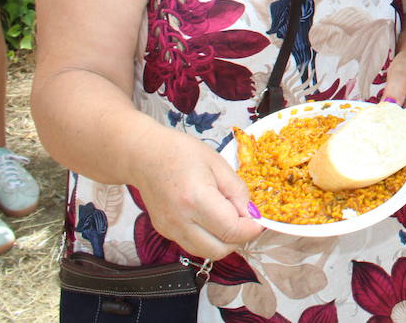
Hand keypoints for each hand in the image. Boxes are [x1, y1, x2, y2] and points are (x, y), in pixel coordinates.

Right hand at [130, 131, 263, 259]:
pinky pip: (193, 245)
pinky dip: (209, 239)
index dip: (251, 229)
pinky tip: (212, 219)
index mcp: (195, 200)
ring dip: (224, 242)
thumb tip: (250, 214)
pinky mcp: (165, 232)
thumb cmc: (181, 153)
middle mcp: (180, 221)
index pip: (231, 231)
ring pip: (206, 253)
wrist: (145, 156)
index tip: (259, 220)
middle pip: (219, 250)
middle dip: (239, 239)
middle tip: (246, 220)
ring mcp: (169, 230)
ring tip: (229, 219)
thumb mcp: (218, 164)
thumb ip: (238, 191)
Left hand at [382, 39, 405, 130]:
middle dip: (391, 126)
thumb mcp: (402, 68)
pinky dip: (398, 121)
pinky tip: (391, 112)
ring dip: (394, 123)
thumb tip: (387, 108)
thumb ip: (395, 88)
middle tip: (375, 117)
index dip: (394, 129)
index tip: (377, 123)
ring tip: (383, 111)